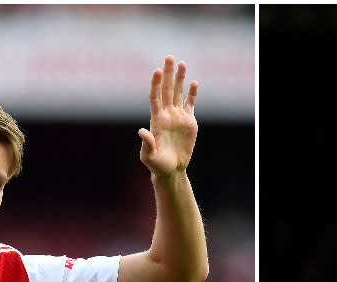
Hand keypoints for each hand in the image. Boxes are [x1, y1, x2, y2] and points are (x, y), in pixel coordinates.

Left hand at [138, 55, 198, 176]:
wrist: (171, 170)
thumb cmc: (157, 165)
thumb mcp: (149, 156)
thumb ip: (147, 144)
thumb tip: (142, 130)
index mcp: (156, 119)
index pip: (155, 97)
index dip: (155, 84)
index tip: (157, 71)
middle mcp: (166, 114)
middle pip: (166, 89)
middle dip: (168, 73)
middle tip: (169, 57)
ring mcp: (178, 116)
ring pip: (178, 93)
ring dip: (180, 78)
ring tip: (182, 63)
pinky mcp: (189, 122)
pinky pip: (190, 104)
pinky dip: (192, 94)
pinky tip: (194, 82)